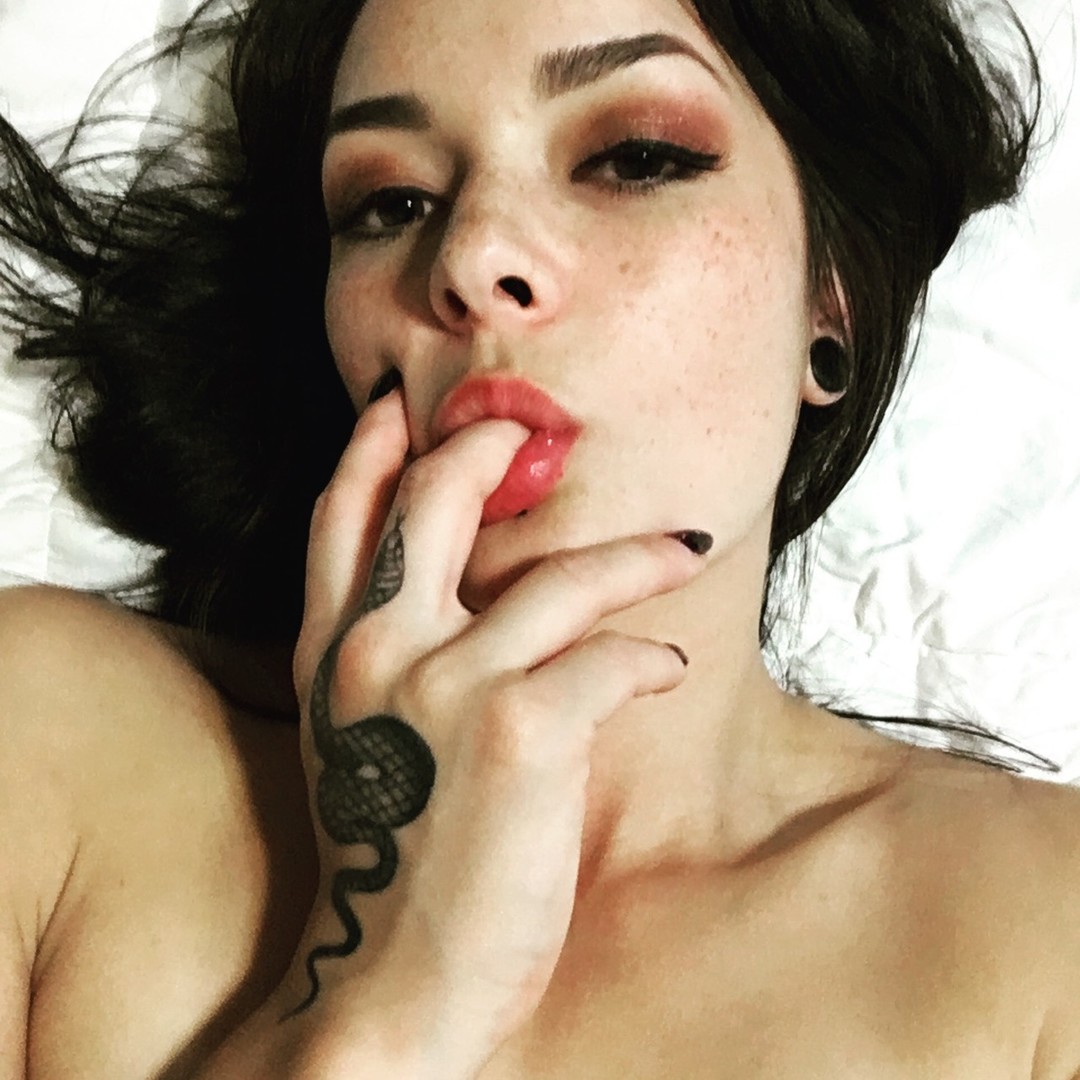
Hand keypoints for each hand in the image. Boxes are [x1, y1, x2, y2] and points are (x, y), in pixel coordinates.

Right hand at [285, 384, 708, 1070]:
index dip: (373, 447)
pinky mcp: (517, 731)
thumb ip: (396, 658)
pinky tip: (668, 673)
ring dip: (633, 554)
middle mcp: (376, 650)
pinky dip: (648, 660)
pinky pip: (607, 658)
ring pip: (556, 576)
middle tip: (535, 436)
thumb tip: (469, 595)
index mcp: (333, 653)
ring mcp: (443, 684)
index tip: (404, 404)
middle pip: (432, 502)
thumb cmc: (397, 858)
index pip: (342, 516)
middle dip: (488, 451)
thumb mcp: (369, 740)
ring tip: (680, 547)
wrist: (390, 984)